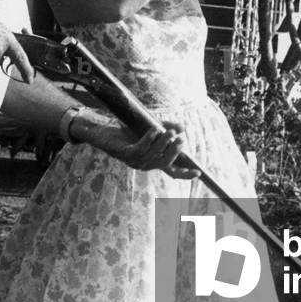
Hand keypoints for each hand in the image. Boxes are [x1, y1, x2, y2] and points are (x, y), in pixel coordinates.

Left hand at [85, 119, 199, 179]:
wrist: (102, 130)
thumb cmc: (126, 130)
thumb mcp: (151, 128)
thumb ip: (166, 128)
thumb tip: (183, 128)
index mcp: (152, 161)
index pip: (171, 171)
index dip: (185, 174)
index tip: (198, 172)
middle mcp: (145, 164)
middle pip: (165, 164)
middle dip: (174, 153)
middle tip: (181, 140)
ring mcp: (134, 161)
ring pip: (153, 156)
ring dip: (163, 143)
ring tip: (170, 132)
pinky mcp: (125, 154)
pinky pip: (140, 149)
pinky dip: (149, 139)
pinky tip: (154, 130)